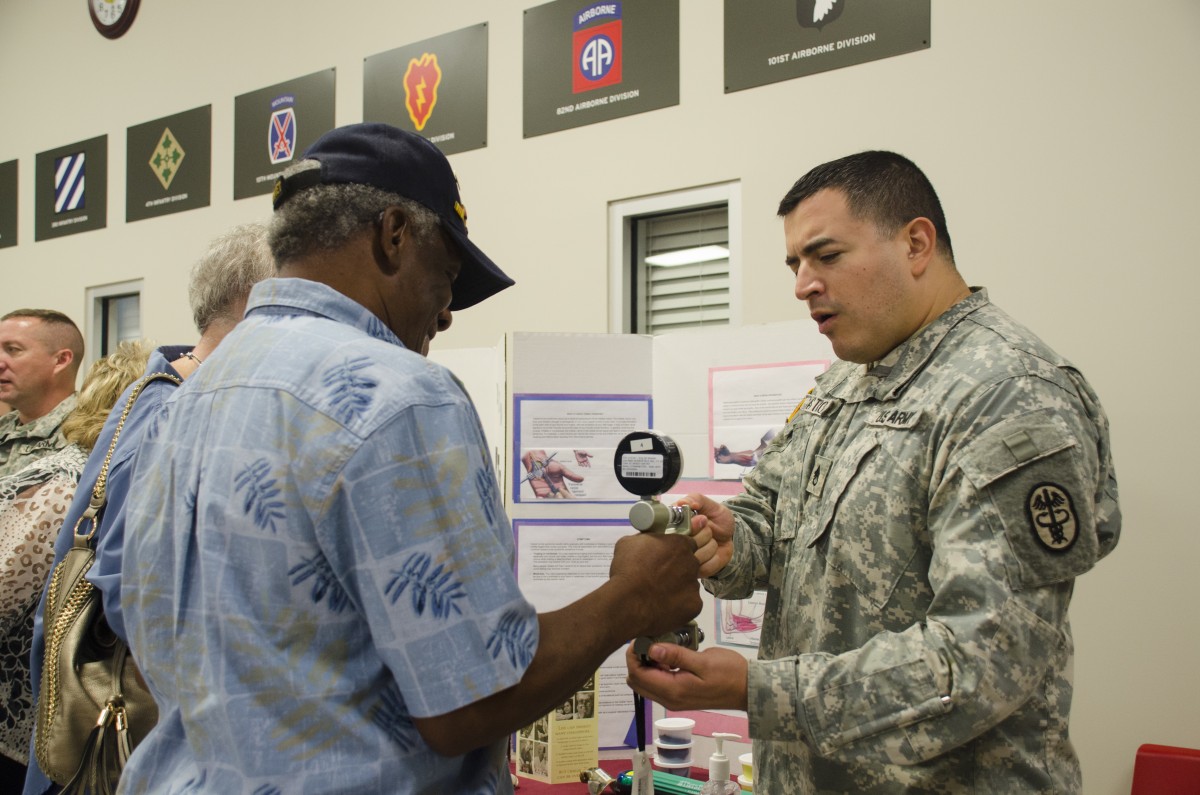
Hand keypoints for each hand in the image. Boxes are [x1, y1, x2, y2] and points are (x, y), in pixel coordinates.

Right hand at [609, 533, 700, 638]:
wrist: (628, 603)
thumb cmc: (627, 571)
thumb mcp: (629, 543)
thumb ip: (645, 539)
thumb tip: (646, 542)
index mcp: (679, 544)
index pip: (686, 543)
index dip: (675, 551)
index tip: (665, 558)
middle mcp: (692, 563)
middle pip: (690, 565)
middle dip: (678, 569)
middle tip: (661, 577)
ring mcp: (695, 585)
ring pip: (690, 585)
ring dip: (679, 588)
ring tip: (660, 594)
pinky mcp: (695, 605)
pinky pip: (689, 604)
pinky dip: (680, 606)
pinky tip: (664, 606)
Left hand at [625, 643, 747, 711]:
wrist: (748, 689)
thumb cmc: (729, 673)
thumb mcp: (703, 661)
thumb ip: (676, 655)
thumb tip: (651, 649)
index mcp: (673, 691)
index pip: (638, 675)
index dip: (633, 656)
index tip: (642, 637)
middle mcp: (669, 699)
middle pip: (637, 681)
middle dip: (637, 660)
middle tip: (650, 640)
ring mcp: (673, 699)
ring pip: (645, 683)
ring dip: (646, 664)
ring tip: (660, 646)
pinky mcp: (679, 696)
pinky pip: (657, 683)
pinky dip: (656, 669)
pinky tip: (669, 656)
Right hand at [676, 493, 734, 577]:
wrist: (730, 536)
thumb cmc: (716, 517)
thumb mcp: (709, 504)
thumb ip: (695, 499)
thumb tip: (682, 503)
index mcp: (672, 526)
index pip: (668, 529)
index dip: (686, 526)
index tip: (699, 520)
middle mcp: (673, 545)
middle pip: (681, 544)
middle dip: (702, 534)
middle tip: (709, 528)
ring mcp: (683, 561)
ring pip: (694, 557)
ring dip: (709, 546)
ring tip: (712, 540)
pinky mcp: (694, 572)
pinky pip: (703, 568)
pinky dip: (714, 560)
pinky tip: (715, 553)